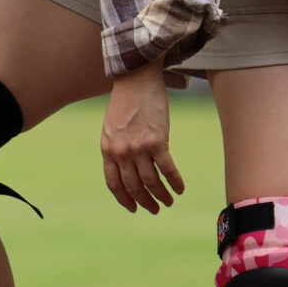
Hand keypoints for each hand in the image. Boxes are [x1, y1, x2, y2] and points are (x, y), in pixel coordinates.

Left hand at [101, 64, 185, 213]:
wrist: (136, 77)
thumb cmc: (126, 100)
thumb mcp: (111, 126)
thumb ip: (116, 147)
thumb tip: (126, 167)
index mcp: (107, 149)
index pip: (113, 183)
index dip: (124, 199)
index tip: (133, 208)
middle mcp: (120, 152)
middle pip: (133, 186)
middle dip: (145, 202)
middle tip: (155, 209)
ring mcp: (138, 148)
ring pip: (151, 182)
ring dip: (161, 196)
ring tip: (169, 202)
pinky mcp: (157, 141)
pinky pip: (167, 169)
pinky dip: (175, 182)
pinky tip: (180, 189)